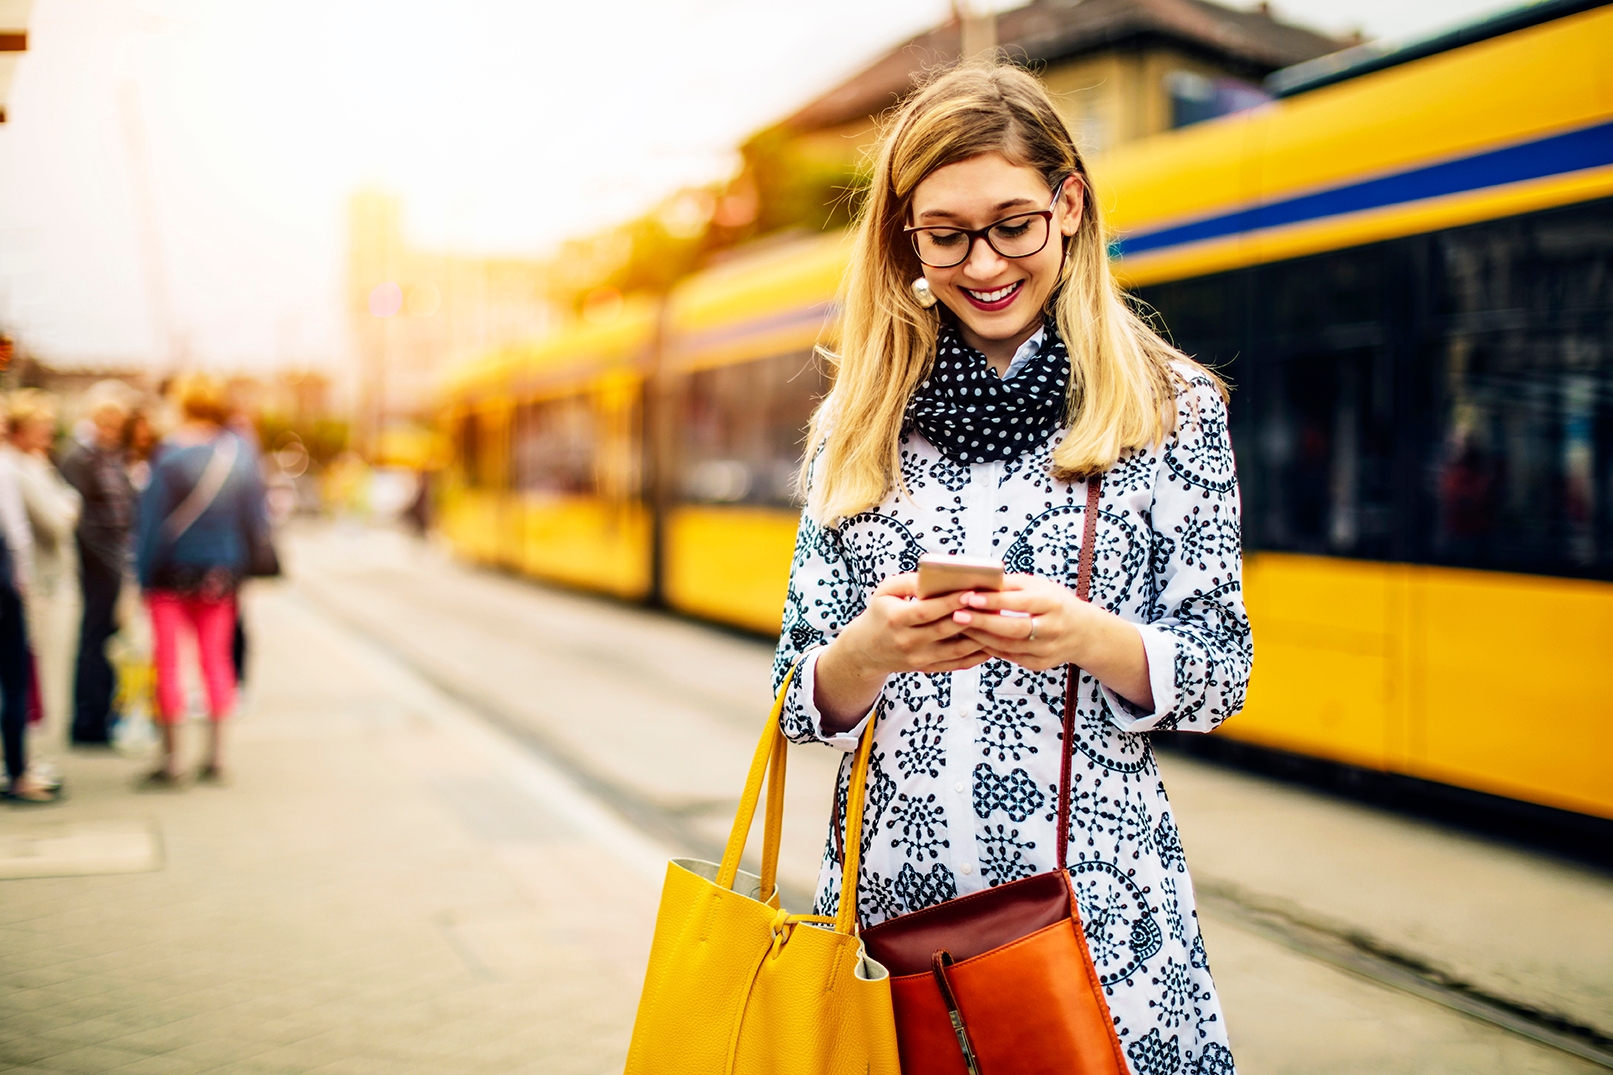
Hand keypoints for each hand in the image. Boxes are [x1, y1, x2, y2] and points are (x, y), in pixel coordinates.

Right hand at [813, 573, 989, 732]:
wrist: (866, 650)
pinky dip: (976, 655)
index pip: (926, 611)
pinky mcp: (927, 668)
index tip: (971, 590)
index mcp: (896, 620)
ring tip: (997, 621)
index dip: (950, 602)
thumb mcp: (885, 591)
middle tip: (993, 603)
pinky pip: (956, 664)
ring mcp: (918, 659)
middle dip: (970, 616)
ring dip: (979, 637)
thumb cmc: (880, 613)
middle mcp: (907, 642)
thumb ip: (910, 581)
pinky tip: (991, 642)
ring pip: (955, 650)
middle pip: (944, 630)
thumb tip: (938, 576)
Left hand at [953, 573, 1153, 707]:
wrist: (1083, 632)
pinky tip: (972, 638)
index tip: (968, 596)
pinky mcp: (1038, 664)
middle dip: (981, 622)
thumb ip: (1010, 585)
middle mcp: (1052, 629)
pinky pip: (1008, 656)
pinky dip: (988, 647)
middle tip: (955, 614)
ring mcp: (1046, 650)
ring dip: (979, 636)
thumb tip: (978, 579)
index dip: (993, 601)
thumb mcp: (1039, 586)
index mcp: (1052, 604)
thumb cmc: (1055, 602)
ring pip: (1007, 646)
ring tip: (958, 626)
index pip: (1019, 602)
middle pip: (1012, 628)